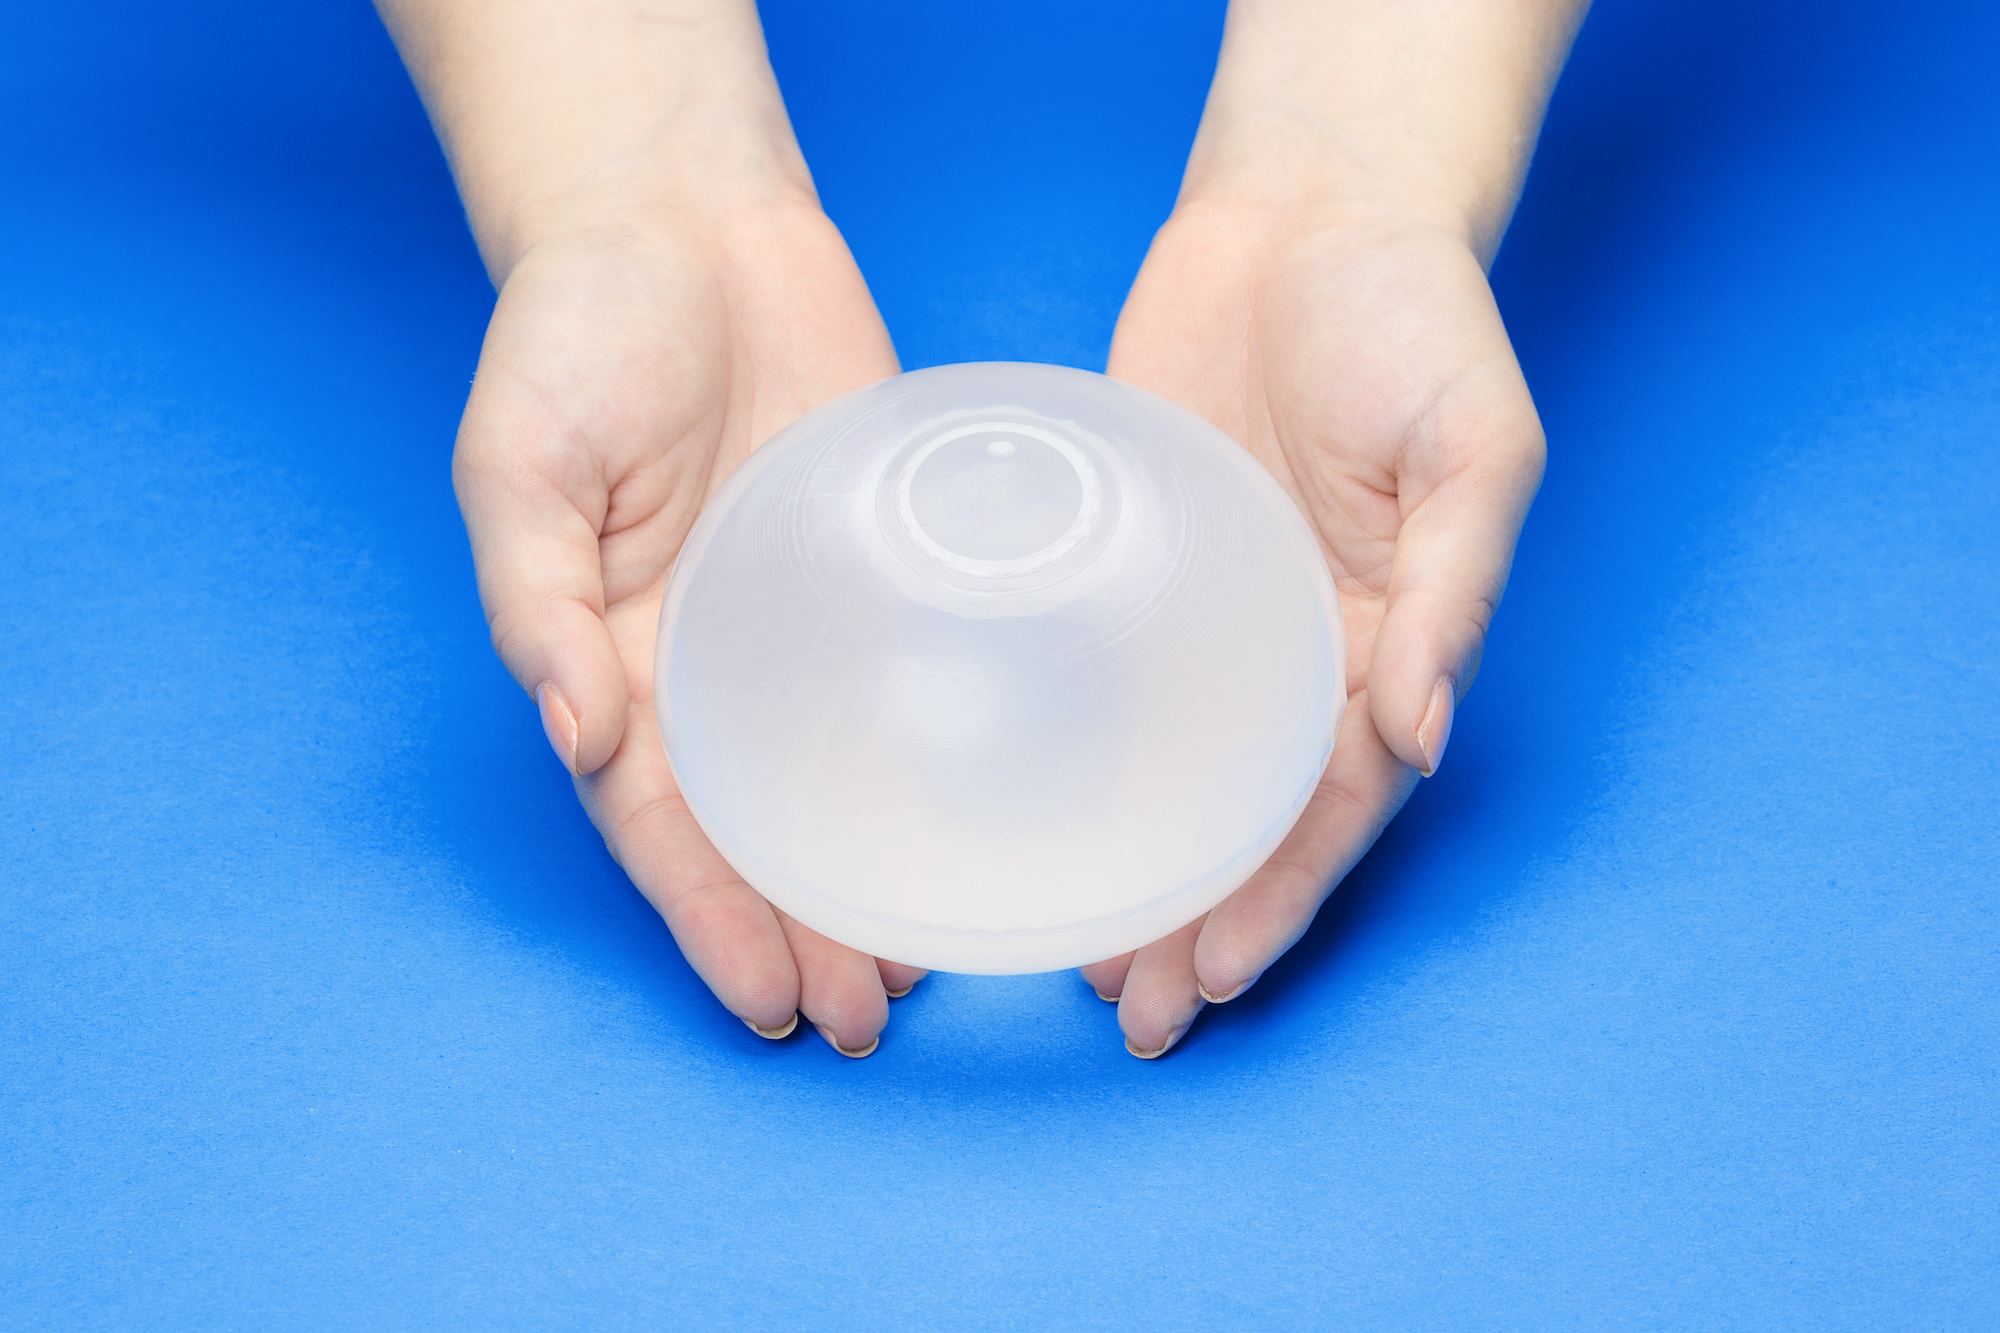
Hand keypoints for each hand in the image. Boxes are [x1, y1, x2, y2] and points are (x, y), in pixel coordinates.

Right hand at [453, 202, 919, 1054]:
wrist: (683, 218)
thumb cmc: (577, 330)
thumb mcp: (517, 460)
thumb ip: (534, 599)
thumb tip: (572, 733)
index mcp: (614, 655)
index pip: (661, 820)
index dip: (708, 917)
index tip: (770, 1003)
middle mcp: (707, 659)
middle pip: (755, 826)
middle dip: (801, 931)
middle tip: (867, 1020)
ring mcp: (795, 619)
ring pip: (837, 776)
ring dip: (870, 875)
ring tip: (927, 969)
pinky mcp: (873, 563)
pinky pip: (907, 674)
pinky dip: (932, 754)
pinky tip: (976, 816)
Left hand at [1079, 203, 1545, 1055]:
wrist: (1310, 209)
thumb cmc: (1413, 314)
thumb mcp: (1474, 444)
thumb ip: (1455, 587)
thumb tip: (1424, 727)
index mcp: (1389, 641)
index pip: (1333, 804)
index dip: (1280, 897)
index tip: (1215, 979)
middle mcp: (1302, 650)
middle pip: (1248, 816)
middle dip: (1198, 922)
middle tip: (1128, 1014)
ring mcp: (1218, 615)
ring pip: (1173, 773)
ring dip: (1135, 869)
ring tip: (1077, 963)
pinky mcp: (1144, 564)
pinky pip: (1109, 679)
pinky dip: (1080, 757)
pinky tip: (1033, 815)